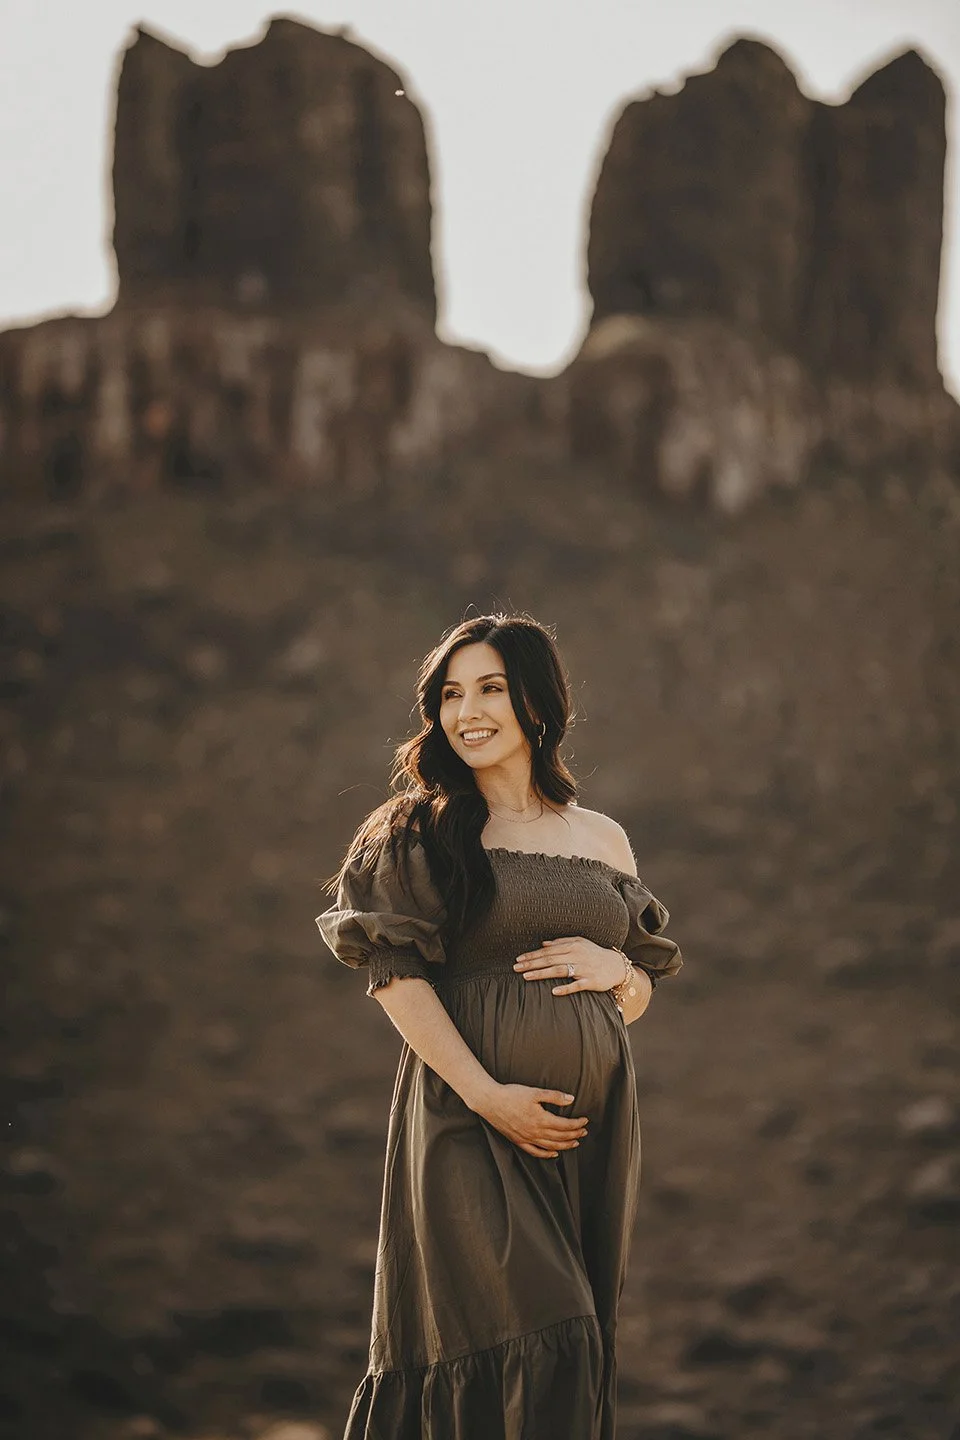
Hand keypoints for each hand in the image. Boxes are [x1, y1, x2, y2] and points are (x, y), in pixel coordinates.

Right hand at [472, 1082, 589, 1159]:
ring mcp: (526, 1138)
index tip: (585, 1121)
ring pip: (550, 1146)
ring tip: (575, 1143)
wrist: (490, 1101)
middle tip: (584, 1132)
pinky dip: (546, 1154)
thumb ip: (554, 1096)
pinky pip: (535, 1152)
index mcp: (541, 1119)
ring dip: (565, 1145)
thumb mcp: (534, 1092)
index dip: (577, 1124)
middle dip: (574, 1135)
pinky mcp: (518, 1140)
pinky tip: (554, 1153)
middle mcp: (535, 1132)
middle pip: (560, 1137)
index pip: (565, 1125)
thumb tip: (571, 1099)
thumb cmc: (511, 1094)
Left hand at [514, 937, 625, 995]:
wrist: (616, 966)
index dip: (532, 955)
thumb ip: (561, 942)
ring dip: (542, 973)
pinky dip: (565, 988)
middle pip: (550, 960)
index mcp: (573, 946)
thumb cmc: (594, 954)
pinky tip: (554, 991)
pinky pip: (577, 986)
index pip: (548, 951)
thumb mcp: (579, 942)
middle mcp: (577, 956)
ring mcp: (584, 969)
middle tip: (516, 968)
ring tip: (527, 977)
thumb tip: (543, 944)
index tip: (518, 960)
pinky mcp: (591, 982)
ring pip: (560, 970)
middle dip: (532, 964)